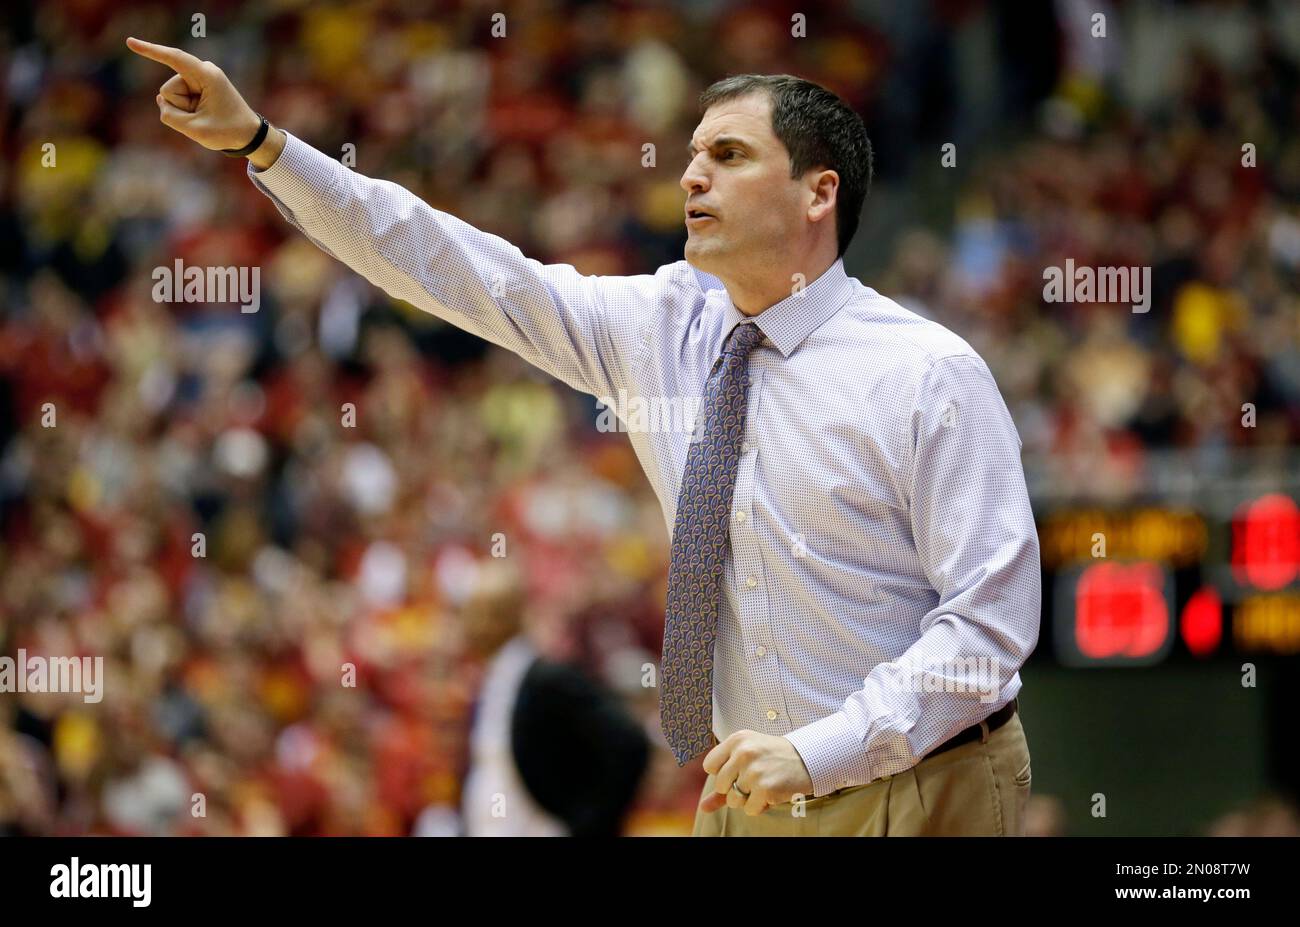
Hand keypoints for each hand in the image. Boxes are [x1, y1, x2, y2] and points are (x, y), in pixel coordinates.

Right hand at [125, 37, 261, 151]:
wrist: (249, 135)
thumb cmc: (227, 132)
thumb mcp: (195, 129)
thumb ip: (169, 115)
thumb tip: (160, 100)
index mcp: (206, 75)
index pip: (173, 58)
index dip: (150, 51)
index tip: (130, 42)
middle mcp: (202, 71)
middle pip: (169, 90)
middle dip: (180, 108)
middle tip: (205, 117)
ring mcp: (199, 78)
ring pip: (172, 97)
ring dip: (185, 111)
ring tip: (206, 116)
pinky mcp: (197, 86)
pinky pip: (179, 100)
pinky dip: (187, 111)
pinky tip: (203, 114)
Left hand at [700, 730, 814, 815]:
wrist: (806, 759)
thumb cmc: (771, 758)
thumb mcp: (746, 758)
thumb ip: (723, 779)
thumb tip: (703, 807)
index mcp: (736, 740)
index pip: (709, 766)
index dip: (722, 773)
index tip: (739, 769)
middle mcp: (743, 753)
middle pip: (720, 786)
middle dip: (734, 788)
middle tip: (754, 777)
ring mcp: (754, 771)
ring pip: (733, 801)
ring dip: (748, 799)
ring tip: (763, 784)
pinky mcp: (766, 788)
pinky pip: (749, 810)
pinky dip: (760, 806)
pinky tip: (772, 792)